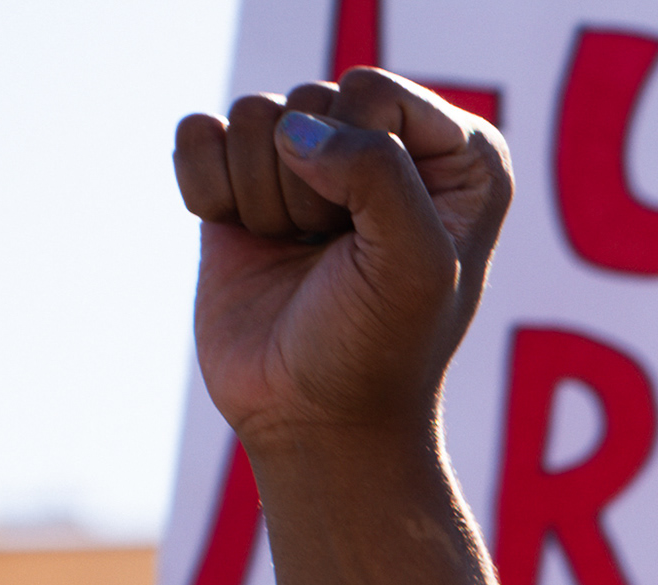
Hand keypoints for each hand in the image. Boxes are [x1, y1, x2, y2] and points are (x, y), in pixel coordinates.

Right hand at [172, 69, 508, 450]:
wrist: (315, 418)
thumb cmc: (380, 347)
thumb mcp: (415, 266)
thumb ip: (379, 175)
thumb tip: (296, 131)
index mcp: (459, 156)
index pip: (372, 93)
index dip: (360, 162)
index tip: (378, 238)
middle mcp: (389, 144)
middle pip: (308, 101)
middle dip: (309, 189)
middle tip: (336, 257)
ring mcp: (312, 160)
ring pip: (252, 116)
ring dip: (265, 200)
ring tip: (300, 256)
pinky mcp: (242, 179)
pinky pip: (198, 134)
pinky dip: (210, 193)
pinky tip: (247, 241)